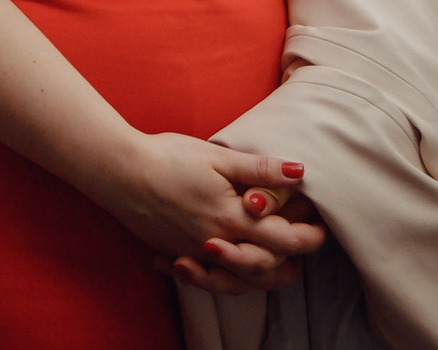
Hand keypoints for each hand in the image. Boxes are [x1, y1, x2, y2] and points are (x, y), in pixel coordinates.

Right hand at [83, 132, 325, 295]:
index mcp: (232, 220)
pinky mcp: (175, 251)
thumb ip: (260, 168)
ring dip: (264, 274)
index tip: (321, 224)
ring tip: (278, 263)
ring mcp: (194, 252)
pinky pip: (207, 277)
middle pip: (267, 268)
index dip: (309, 235)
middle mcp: (217, 244)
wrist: (116, 171)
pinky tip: (225, 266)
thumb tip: (301, 173)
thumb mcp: (217, 157)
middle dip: (293, 259)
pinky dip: (223, 277)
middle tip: (305, 242)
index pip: (285, 240)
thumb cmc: (167, 158)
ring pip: (239, 280)